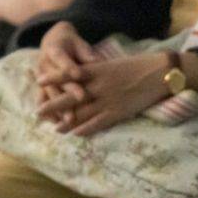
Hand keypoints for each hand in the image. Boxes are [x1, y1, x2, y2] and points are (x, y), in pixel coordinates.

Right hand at [33, 21, 96, 123]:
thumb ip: (86, 53)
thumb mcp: (78, 44)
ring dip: (59, 107)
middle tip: (81, 97)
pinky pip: (43, 101)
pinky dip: (49, 113)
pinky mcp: (42, 88)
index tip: (78, 74)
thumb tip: (97, 61)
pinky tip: (57, 124)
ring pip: (50, 93)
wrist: (52, 43)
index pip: (61, 58)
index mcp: (53, 49)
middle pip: (56, 79)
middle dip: (68, 90)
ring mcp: (41, 78)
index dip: (69, 67)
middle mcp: (44, 64)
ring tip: (69, 119)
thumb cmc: (70, 45)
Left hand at [37, 52, 172, 135]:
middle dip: (53, 105)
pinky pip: (99, 122)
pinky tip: (76, 133)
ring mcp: (108, 99)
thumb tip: (79, 74)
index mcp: (96, 70)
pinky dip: (87, 128)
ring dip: (67, 121)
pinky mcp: (119, 111)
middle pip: (71, 96)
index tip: (38, 80)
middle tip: (37, 112)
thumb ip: (95, 70)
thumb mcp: (111, 63)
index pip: (69, 73)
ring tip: (55, 128)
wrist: (159, 72)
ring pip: (82, 112)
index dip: (53, 77)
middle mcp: (98, 85)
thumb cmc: (135, 65)